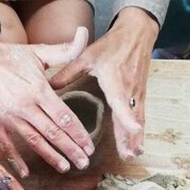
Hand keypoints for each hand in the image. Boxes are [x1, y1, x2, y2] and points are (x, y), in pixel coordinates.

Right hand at [0, 22, 92, 176]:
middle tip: (84, 162)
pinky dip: (16, 160)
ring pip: (34, 141)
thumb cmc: (10, 56)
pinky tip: (26, 172)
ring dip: (50, 156)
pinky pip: (6, 145)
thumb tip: (84, 34)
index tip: (89, 146)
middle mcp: (24, 105)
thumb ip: (65, 50)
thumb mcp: (38, 52)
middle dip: (70, 149)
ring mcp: (8, 116)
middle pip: (52, 132)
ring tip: (65, 167)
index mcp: (38, 89)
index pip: (64, 116)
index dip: (78, 133)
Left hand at [50, 7, 157, 159]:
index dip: (128, 117)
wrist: (137, 33)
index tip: (133, 129)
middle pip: (131, 117)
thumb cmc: (112, 45)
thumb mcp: (88, 56)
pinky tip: (136, 145)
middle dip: (130, 137)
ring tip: (133, 155)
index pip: (122, 102)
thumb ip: (69, 71)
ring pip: (137, 119)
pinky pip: (140, 115)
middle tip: (129, 155)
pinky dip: (138, 131)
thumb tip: (49, 85)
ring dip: (136, 138)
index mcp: (115, 81)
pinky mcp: (140, 95)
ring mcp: (136, 93)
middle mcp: (128, 89)